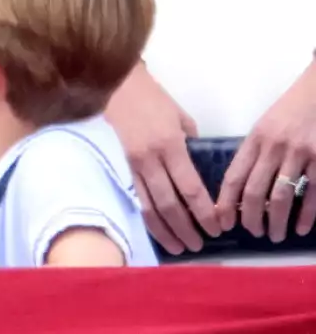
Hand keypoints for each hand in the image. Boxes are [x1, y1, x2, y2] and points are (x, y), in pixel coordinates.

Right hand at [105, 62, 220, 253]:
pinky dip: (149, 219)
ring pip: (150, 207)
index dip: (204, 212)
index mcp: (170, 145)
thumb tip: (199, 168)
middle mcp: (151, 159)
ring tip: (180, 248)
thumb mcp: (182, 118)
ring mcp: (135, 165)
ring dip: (166, 231)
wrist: (117, 86)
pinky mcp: (125, 166)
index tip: (217, 227)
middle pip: (170, 204)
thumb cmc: (154, 99)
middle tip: (201, 245)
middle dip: (187, 228)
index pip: (190, 188)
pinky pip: (138, 198)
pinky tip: (159, 231)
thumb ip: (191, 144)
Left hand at [215, 61, 315, 241]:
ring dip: (275, 220)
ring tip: (274, 235)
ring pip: (281, 196)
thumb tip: (242, 187)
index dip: (225, 202)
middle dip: (250, 217)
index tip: (221, 221)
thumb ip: (255, 152)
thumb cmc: (292, 111)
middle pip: (254, 191)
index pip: (233, 176)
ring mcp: (299, 154)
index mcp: (255, 139)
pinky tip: (301, 228)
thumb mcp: (266, 127)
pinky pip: (312, 194)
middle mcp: (273, 147)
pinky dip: (306, 215)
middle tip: (252, 233)